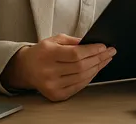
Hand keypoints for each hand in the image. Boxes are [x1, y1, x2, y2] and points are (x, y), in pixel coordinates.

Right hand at [1, 34, 115, 100]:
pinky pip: (78, 87)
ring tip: (105, 60)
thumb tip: (91, 43)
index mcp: (48, 54)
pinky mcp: (55, 95)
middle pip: (81, 66)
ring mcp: (52, 85)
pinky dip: (89, 78)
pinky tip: (95, 70)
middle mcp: (48, 72)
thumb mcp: (54, 40)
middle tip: (109, 52)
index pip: (75, 54)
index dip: (92, 51)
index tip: (103, 47)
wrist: (25, 68)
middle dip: (99, 58)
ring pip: (81, 77)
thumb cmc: (41, 52)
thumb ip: (73, 40)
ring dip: (97, 68)